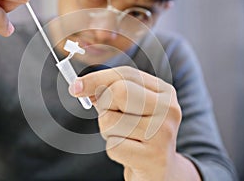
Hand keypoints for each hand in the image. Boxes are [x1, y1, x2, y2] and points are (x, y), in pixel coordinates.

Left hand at [69, 66, 200, 180]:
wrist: (160, 170)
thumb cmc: (139, 133)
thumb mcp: (128, 107)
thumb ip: (108, 92)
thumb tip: (79, 86)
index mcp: (164, 91)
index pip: (125, 74)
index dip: (96, 79)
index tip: (75, 87)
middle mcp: (168, 109)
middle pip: (119, 91)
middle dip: (105, 105)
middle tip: (112, 117)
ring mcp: (163, 133)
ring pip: (110, 120)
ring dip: (108, 131)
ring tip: (125, 138)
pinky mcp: (154, 157)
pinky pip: (113, 145)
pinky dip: (113, 149)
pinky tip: (128, 153)